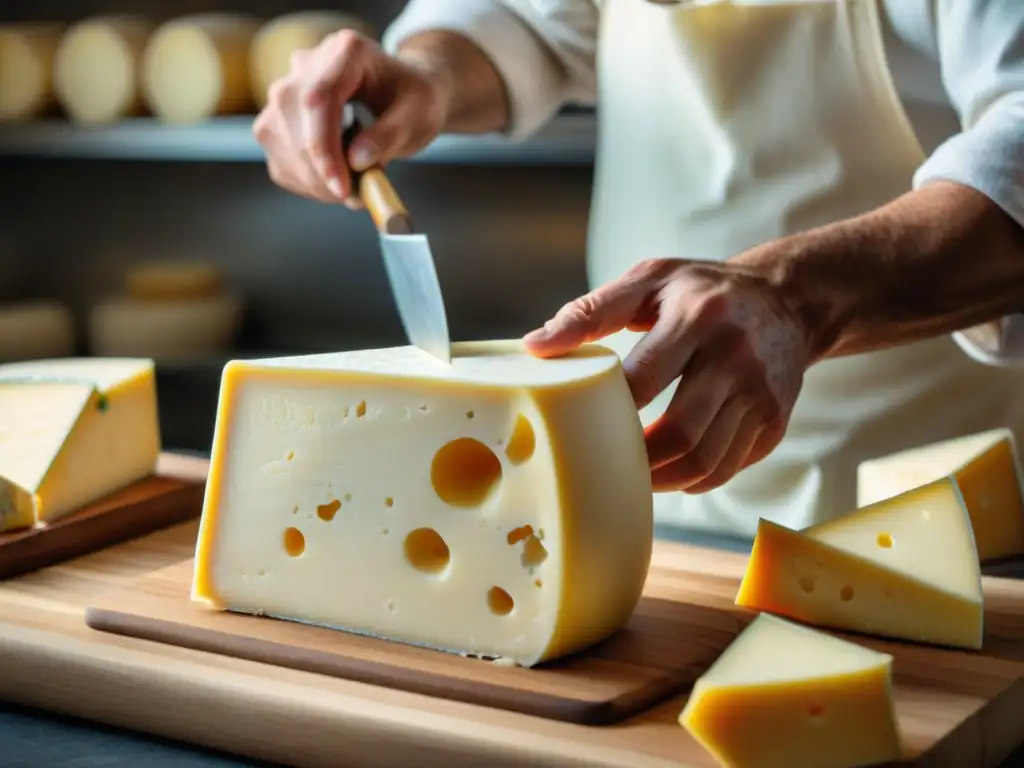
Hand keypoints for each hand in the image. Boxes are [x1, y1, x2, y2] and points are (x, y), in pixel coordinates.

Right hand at [252, 31, 449, 206]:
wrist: (401, 94)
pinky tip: (334, 184)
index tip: (342, 186)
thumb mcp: (418, 115)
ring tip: (351, 191)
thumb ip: (390, 135)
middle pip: (293, 119)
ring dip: (311, 179)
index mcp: (346, 51)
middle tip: (354, 198)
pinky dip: (304, 181)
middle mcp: (307, 63)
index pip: (319, 98)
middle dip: (319, 171)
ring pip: (277, 138)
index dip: (324, 147)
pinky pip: (278, 157)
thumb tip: (357, 160)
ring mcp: (287, 89)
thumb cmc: (412, 99)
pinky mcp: (279, 117)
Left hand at [524, 259, 810, 492]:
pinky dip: (691, 480)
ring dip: (660, 480)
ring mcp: (761, 394)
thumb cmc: (702, 290)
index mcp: (700, 316)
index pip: (646, 378)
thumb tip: (534, 346)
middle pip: (681, 432)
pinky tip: (667, 471)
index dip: (609, 410)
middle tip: (603, 465)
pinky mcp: (774, 422)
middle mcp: (736, 357)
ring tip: (630, 475)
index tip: (579, 425)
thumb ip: (591, 311)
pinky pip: (727, 469)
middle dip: (636, 460)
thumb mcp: (649, 280)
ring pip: (705, 462)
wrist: (787, 302)